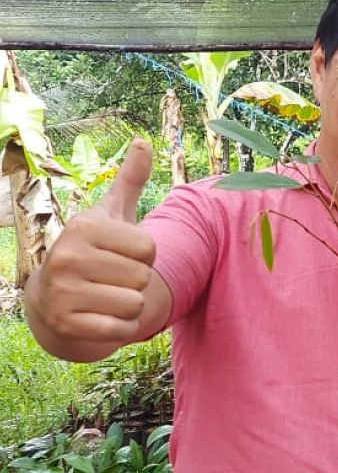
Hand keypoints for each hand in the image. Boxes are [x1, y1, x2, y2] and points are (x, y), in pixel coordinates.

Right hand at [27, 138, 155, 345]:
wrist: (51, 298)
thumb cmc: (92, 251)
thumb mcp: (110, 215)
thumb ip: (130, 181)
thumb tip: (144, 142)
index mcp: (84, 227)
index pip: (150, 248)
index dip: (144, 256)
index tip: (121, 254)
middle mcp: (67, 256)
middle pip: (143, 278)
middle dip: (135, 282)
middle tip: (110, 278)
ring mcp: (63, 292)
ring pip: (135, 305)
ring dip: (128, 306)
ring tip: (105, 297)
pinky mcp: (66, 323)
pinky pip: (121, 330)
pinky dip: (120, 329)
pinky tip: (101, 317)